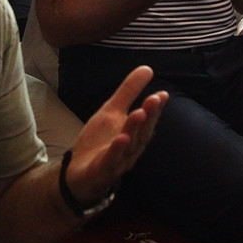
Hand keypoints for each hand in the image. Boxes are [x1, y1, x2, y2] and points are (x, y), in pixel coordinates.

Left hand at [65, 66, 166, 202]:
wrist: (79, 173)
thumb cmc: (101, 142)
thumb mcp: (112, 112)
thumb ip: (129, 92)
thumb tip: (148, 68)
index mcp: (136, 134)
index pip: (148, 120)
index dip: (156, 108)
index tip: (163, 94)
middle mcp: (131, 148)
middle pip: (142, 132)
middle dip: (149, 116)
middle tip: (154, 98)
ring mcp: (118, 161)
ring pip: (129, 146)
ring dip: (134, 130)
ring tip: (139, 113)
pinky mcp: (102, 170)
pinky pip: (111, 161)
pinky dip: (117, 151)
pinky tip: (121, 138)